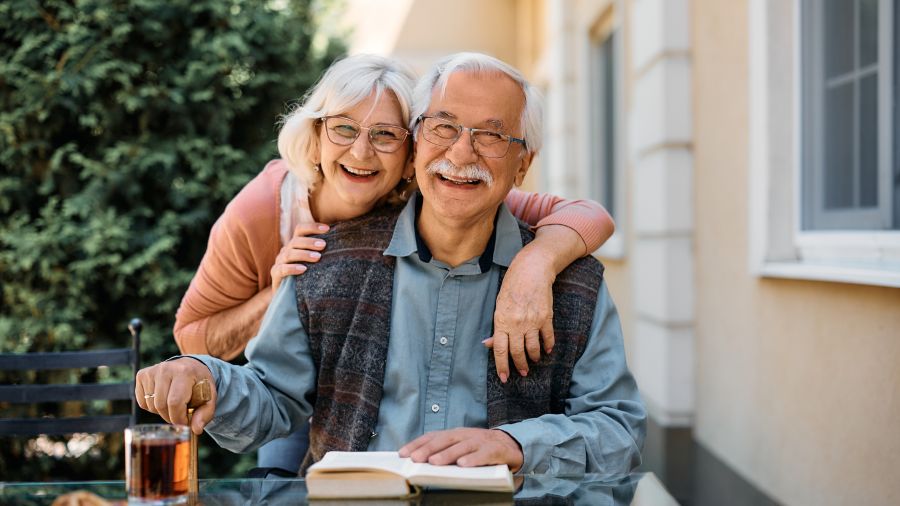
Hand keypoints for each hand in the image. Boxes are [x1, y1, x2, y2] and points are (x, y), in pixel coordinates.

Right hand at [135, 358, 216, 434]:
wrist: (190, 366)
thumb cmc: (199, 383)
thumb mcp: (209, 396)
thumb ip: (205, 414)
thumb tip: (196, 430)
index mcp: (184, 372)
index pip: (175, 402)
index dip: (179, 418)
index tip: (185, 422)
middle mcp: (165, 369)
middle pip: (160, 405)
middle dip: (170, 417)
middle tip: (180, 415)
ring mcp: (151, 371)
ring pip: (151, 405)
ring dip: (162, 412)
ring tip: (173, 404)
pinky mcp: (141, 375)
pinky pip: (142, 402)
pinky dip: (152, 407)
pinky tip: (163, 399)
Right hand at [270, 222, 329, 291]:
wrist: (292, 297)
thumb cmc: (308, 277)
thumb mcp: (316, 263)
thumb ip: (323, 252)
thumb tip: (342, 241)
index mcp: (295, 244)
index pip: (300, 230)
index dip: (312, 227)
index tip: (328, 229)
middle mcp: (286, 250)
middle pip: (295, 241)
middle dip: (310, 242)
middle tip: (323, 245)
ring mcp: (279, 262)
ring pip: (289, 254)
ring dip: (304, 254)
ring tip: (317, 258)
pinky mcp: (275, 275)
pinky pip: (282, 269)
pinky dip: (292, 268)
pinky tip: (304, 269)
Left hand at [399, 428, 523, 472]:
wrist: (511, 446)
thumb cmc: (480, 449)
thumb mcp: (460, 449)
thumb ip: (444, 453)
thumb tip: (420, 462)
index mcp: (455, 434)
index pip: (433, 436)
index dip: (418, 444)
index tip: (403, 453)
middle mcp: (466, 435)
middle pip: (445, 439)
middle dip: (428, 448)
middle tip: (415, 459)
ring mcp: (481, 441)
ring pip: (463, 446)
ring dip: (448, 454)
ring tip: (435, 462)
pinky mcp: (496, 450)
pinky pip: (484, 455)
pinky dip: (474, 459)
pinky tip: (464, 465)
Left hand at [485, 250, 554, 381]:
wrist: (532, 270)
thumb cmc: (512, 286)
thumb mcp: (499, 305)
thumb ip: (497, 327)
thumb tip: (488, 344)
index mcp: (502, 321)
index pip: (500, 350)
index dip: (502, 366)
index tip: (504, 378)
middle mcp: (516, 323)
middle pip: (517, 352)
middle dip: (520, 366)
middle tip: (522, 372)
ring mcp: (532, 321)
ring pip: (533, 348)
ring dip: (533, 358)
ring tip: (533, 360)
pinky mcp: (546, 317)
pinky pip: (548, 338)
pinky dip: (548, 346)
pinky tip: (546, 349)